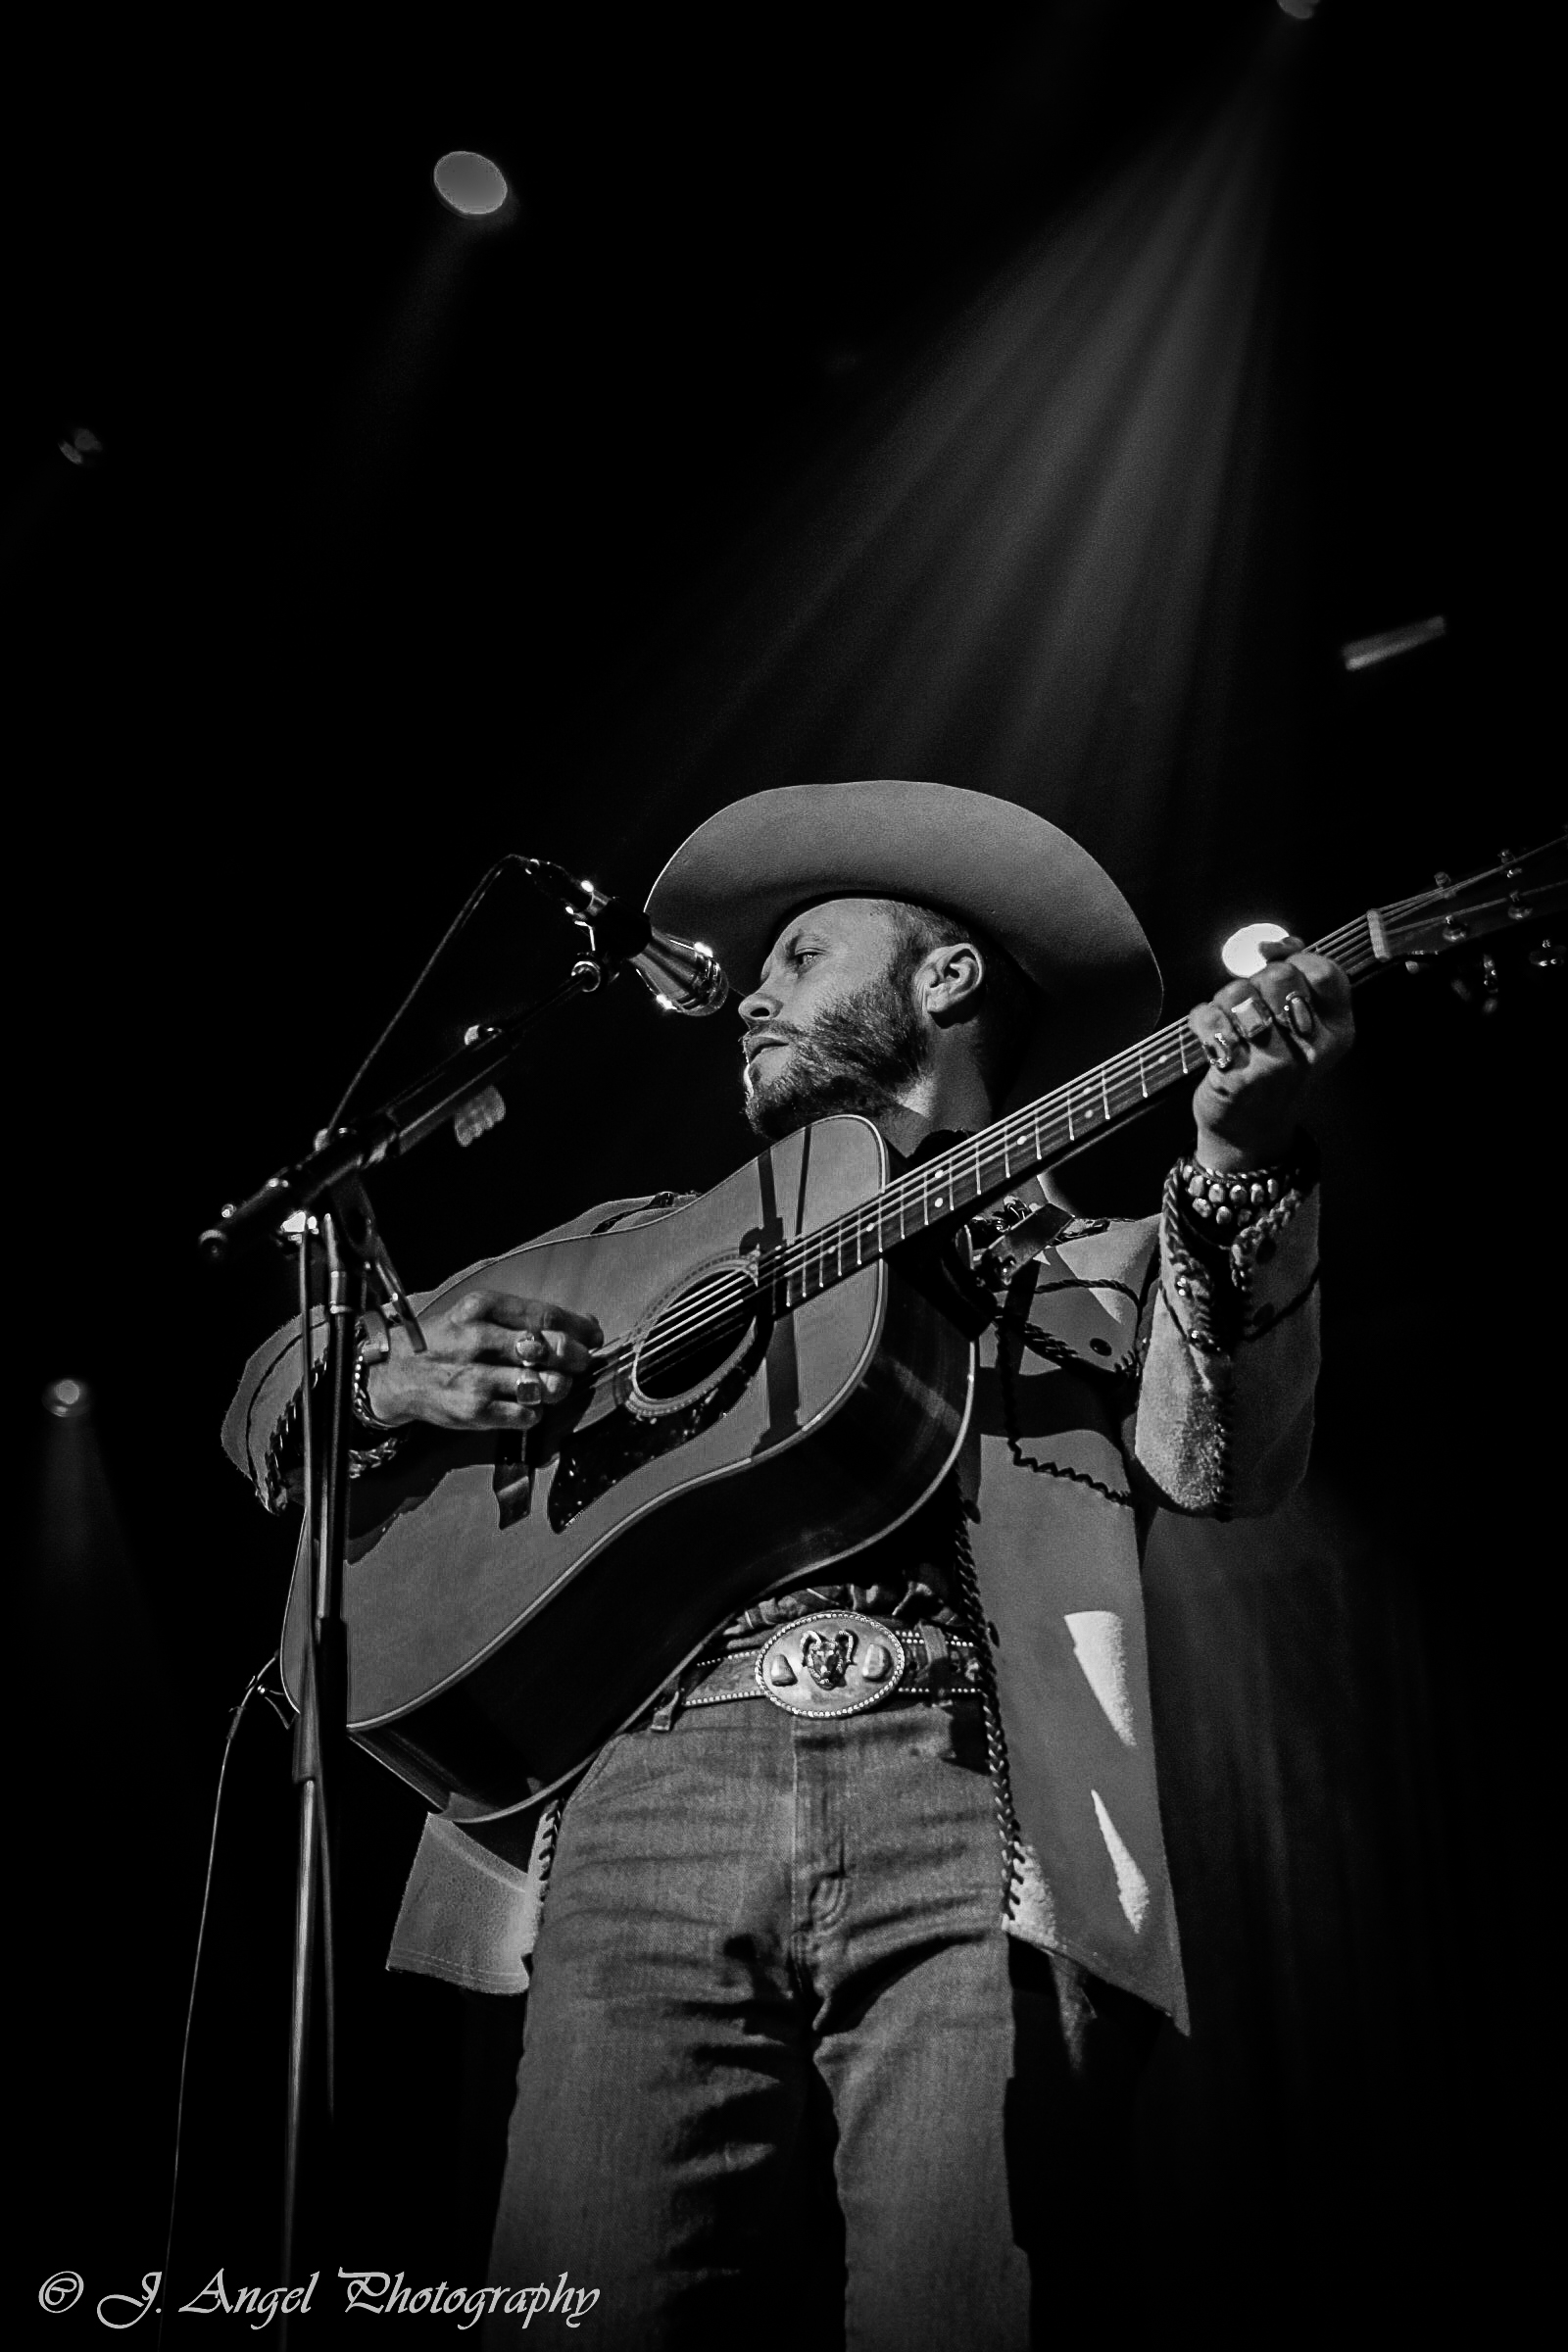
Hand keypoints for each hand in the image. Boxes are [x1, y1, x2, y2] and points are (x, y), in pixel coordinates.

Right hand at [365, 1289, 601, 1433]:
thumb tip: (585, 1325)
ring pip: (543, 1385)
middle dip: (575, 1357)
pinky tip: (527, 1402)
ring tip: (552, 1383)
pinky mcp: (474, 1412)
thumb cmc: (447, 1340)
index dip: (579, 1328)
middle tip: (579, 1362)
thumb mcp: (478, 1313)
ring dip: (558, 1385)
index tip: (592, 1336)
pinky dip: (536, 1410)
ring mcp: (475, 1379)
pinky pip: (528, 1415)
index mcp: (481, 1308)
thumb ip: (527, 1317)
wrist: (397, 1374)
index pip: (546, 1316)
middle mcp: (478, 1340)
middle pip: (550, 1349)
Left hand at [1187, 935, 1353, 1172]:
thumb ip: (1296, 979)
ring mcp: (1278, 1065)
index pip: (1325, 971)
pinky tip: (1210, 1035)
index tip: (1274, 965)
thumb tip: (1273, 945)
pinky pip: (1211, 1020)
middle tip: (1248, 1005)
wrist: (1252, 1129)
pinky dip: (1202, 1019)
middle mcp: (1314, 1048)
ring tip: (1228, 1022)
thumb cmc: (1275, 1066)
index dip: (1294, 958)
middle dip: (1255, 980)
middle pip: (1280, 976)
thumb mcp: (1303, 1026)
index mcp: (1338, 1030)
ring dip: (1224, 1000)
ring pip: (1240, 995)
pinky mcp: (1239, 1077)